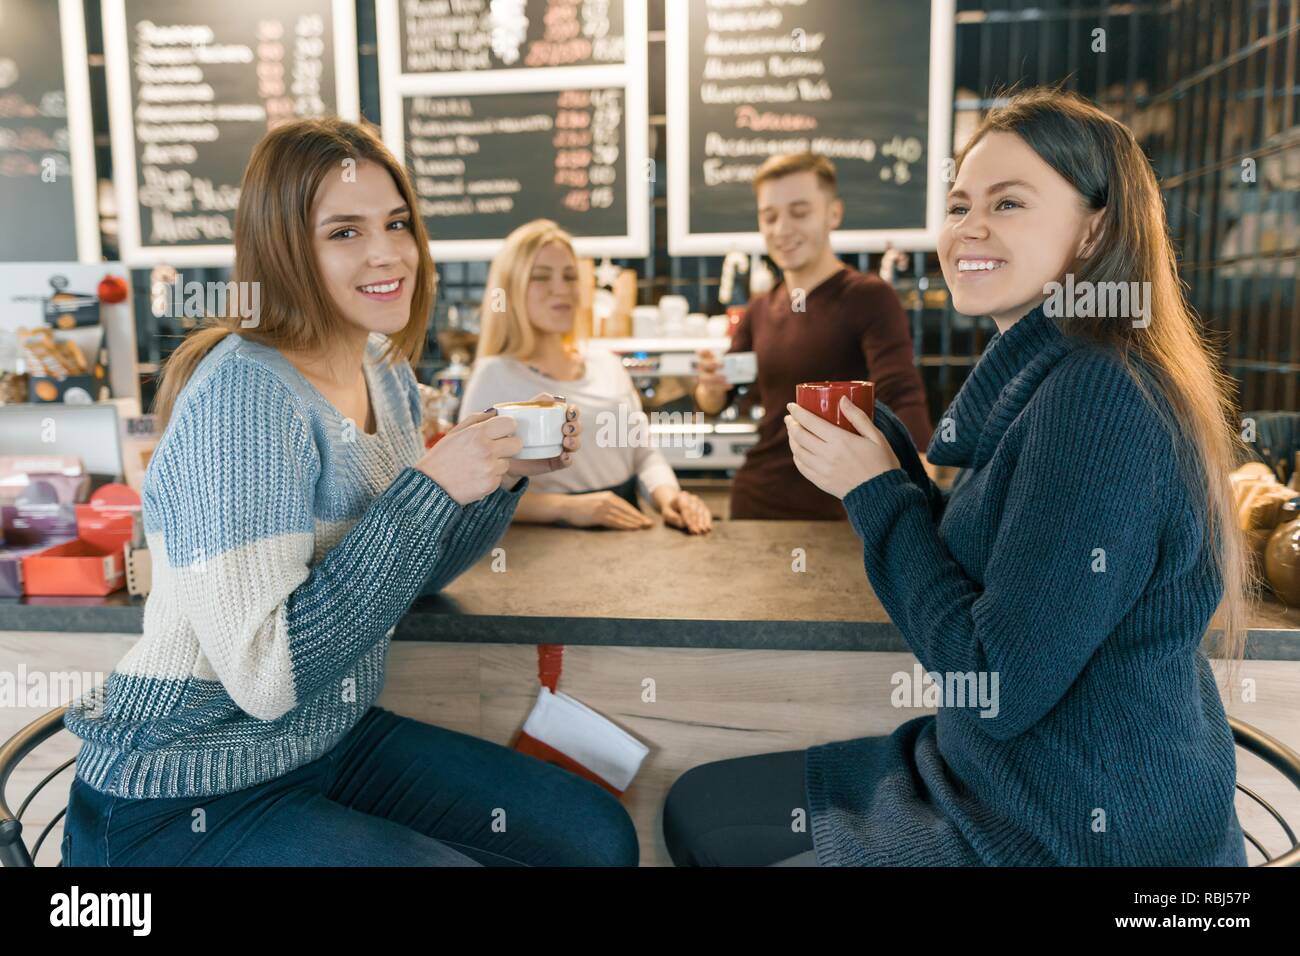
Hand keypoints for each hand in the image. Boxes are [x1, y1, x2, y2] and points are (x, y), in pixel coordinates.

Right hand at [416, 410, 520, 504]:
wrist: (431, 486)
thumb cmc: (442, 457)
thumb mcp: (455, 432)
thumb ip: (477, 419)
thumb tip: (495, 412)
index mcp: (478, 434)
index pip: (510, 424)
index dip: (507, 427)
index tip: (502, 431)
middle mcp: (486, 450)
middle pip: (517, 444)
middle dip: (509, 445)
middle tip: (496, 448)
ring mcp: (490, 469)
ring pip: (508, 462)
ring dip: (497, 463)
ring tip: (478, 464)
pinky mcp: (490, 485)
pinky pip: (500, 477)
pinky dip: (491, 477)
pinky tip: (476, 476)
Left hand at [502, 393, 581, 483]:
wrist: (505, 452)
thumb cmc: (515, 430)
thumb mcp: (523, 415)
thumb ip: (535, 403)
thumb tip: (549, 397)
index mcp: (557, 419)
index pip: (572, 413)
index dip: (574, 411)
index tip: (569, 412)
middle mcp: (562, 433)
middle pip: (577, 428)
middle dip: (575, 427)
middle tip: (566, 428)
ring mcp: (560, 448)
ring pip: (575, 444)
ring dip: (574, 442)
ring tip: (566, 442)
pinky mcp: (555, 462)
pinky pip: (567, 462)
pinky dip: (568, 459)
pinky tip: (564, 456)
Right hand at [562, 491, 652, 529]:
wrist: (567, 506)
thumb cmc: (581, 506)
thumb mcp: (597, 502)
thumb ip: (608, 506)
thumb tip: (620, 514)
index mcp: (609, 496)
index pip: (627, 506)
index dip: (637, 513)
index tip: (646, 519)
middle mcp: (608, 500)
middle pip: (627, 511)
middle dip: (640, 518)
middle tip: (650, 525)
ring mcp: (602, 507)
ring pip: (622, 516)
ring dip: (634, 522)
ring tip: (643, 528)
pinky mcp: (597, 515)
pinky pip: (614, 521)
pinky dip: (624, 525)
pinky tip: (631, 528)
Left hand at [654, 487, 712, 534]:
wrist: (676, 504)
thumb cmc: (670, 511)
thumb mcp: (667, 513)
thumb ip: (672, 517)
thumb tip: (683, 523)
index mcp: (681, 497)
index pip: (686, 508)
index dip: (689, 519)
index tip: (691, 528)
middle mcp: (692, 497)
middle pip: (694, 511)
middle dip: (696, 522)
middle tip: (696, 532)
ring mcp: (699, 501)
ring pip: (702, 512)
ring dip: (702, 522)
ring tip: (703, 531)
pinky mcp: (703, 506)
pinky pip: (707, 513)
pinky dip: (708, 521)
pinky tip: (708, 528)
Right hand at [694, 349, 728, 414]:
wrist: (713, 388)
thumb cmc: (719, 372)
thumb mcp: (722, 365)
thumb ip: (727, 360)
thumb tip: (739, 355)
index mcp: (707, 360)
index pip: (702, 354)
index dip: (703, 352)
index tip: (708, 350)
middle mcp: (703, 368)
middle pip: (702, 365)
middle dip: (711, 364)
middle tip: (722, 364)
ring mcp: (703, 378)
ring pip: (705, 378)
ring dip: (715, 377)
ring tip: (725, 377)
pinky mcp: (707, 387)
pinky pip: (712, 388)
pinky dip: (722, 386)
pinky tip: (730, 385)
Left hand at [785, 397, 900, 499]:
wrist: (882, 494)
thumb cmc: (882, 462)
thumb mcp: (876, 436)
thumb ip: (858, 416)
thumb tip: (842, 399)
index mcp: (840, 440)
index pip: (810, 422)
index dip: (797, 412)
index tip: (791, 406)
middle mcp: (827, 455)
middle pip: (799, 436)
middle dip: (791, 424)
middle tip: (790, 418)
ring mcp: (822, 470)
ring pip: (798, 451)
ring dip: (792, 439)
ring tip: (793, 432)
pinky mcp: (821, 482)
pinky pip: (802, 467)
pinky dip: (797, 456)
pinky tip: (798, 451)